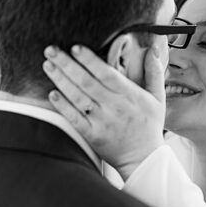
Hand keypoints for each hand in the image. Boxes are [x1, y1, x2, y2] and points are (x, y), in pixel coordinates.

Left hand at [43, 43, 165, 179]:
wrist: (143, 159)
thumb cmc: (149, 126)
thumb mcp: (158, 98)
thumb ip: (154, 73)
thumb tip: (153, 50)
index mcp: (129, 95)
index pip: (106, 73)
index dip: (90, 60)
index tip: (75, 47)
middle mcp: (113, 106)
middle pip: (86, 82)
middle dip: (67, 64)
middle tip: (51, 50)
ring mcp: (101, 121)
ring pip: (77, 97)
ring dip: (60, 80)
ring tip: (48, 65)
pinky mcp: (92, 135)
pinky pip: (74, 118)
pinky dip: (63, 106)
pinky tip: (52, 93)